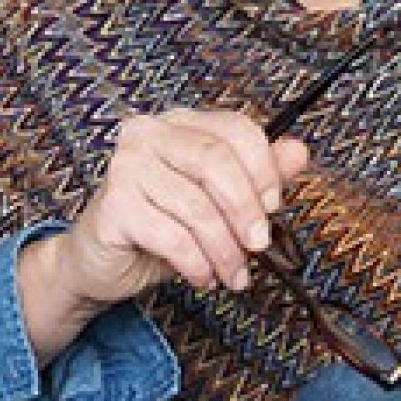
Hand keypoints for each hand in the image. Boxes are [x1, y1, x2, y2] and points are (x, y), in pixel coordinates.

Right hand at [18, 109, 314, 358]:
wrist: (101, 262)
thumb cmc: (161, 226)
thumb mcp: (217, 202)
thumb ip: (257, 176)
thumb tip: (299, 152)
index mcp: (179, 123)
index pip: (235, 129)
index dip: (263, 169)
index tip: (273, 207)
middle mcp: (148, 134)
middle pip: (216, 162)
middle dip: (245, 211)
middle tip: (259, 245)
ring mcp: (126, 167)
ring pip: (196, 206)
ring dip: (224, 249)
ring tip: (233, 274)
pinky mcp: (114, 206)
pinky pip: (172, 236)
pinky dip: (196, 263)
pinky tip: (203, 277)